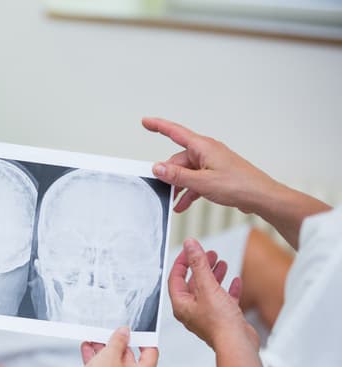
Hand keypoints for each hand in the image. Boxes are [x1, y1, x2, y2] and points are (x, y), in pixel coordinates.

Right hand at [74, 327, 157, 366]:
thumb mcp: (110, 354)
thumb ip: (119, 340)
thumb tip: (124, 333)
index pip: (151, 353)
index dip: (143, 339)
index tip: (134, 332)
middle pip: (130, 360)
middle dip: (116, 346)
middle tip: (108, 335)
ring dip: (104, 353)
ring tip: (94, 342)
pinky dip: (98, 364)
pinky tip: (88, 352)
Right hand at [142, 117, 277, 213]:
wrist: (261, 197)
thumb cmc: (239, 185)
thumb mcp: (202, 182)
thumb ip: (177, 175)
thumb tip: (158, 167)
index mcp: (203, 147)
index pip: (175, 132)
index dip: (158, 126)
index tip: (145, 122)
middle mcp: (207, 152)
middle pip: (179, 159)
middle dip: (170, 175)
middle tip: (163, 190)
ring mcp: (212, 163)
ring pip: (187, 172)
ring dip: (179, 187)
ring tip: (174, 202)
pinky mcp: (216, 174)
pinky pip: (196, 180)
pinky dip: (189, 191)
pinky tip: (183, 204)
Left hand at [169, 238, 258, 350]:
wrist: (237, 345)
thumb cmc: (220, 323)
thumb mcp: (208, 287)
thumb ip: (199, 264)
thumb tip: (190, 245)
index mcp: (181, 304)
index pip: (176, 278)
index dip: (182, 261)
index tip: (190, 249)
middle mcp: (192, 310)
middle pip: (193, 283)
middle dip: (201, 266)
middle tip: (210, 254)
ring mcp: (207, 315)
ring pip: (208, 290)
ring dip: (214, 276)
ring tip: (222, 263)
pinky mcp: (222, 319)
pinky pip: (223, 300)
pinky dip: (228, 289)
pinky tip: (236, 281)